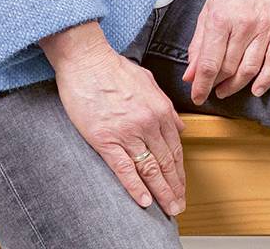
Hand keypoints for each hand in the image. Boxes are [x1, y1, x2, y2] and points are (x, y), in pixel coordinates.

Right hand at [41, 21, 184, 212]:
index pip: (175, 148)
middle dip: (175, 187)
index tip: (182, 186)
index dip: (180, 171)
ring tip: (168, 209)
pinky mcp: (105, 139)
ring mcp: (128, 132)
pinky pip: (125, 168)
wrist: (87, 61)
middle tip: (179, 206)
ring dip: (161, 192)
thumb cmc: (114, 69)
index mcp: (160, 109)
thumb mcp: (148, 82)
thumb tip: (180, 126)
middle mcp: (148, 123)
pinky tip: (144, 200)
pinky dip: (135, 187)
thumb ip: (166, 106)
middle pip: (166, 162)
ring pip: (150, 168)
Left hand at [184, 0, 269, 103]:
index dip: (200, 85)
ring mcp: (265, 27)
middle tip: (212, 90)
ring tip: (226, 90)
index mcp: (220, 18)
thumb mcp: (209, 8)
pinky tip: (256, 90)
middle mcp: (243, 25)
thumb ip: (199, 42)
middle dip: (216, 84)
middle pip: (228, 68)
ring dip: (236, 86)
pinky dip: (265, 80)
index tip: (196, 96)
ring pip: (250, 68)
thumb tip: (190, 74)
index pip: (209, 63)